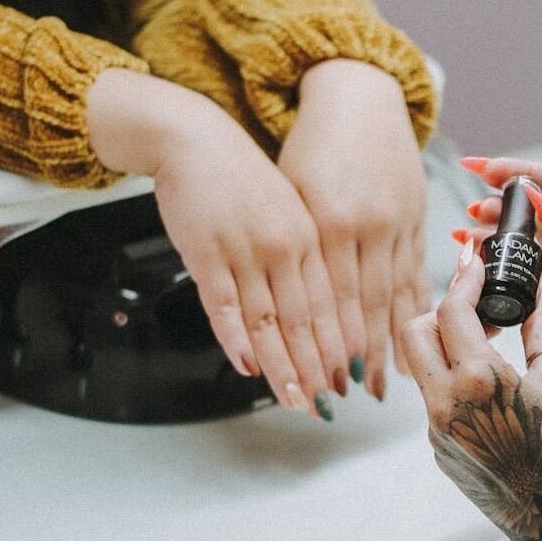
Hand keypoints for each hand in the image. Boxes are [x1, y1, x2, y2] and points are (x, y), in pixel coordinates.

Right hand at [87, 69, 346, 418]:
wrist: (193, 138)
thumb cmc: (240, 179)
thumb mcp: (285, 212)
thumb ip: (298, 257)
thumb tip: (308, 310)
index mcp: (311, 236)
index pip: (330, 303)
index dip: (338, 345)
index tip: (348, 377)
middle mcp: (285, 246)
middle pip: (305, 319)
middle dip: (316, 367)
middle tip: (325, 403)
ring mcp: (246, 250)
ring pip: (268, 320)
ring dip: (281, 365)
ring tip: (293, 399)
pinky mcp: (207, 253)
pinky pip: (225, 304)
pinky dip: (235, 338)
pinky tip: (247, 366)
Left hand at [278, 59, 430, 400]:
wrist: (357, 95)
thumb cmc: (311, 144)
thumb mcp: (290, 190)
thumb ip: (290, 245)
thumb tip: (276, 306)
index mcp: (326, 220)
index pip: (324, 299)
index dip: (323, 345)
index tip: (321, 381)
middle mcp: (365, 227)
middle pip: (361, 307)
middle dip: (356, 357)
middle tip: (353, 398)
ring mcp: (397, 224)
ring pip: (392, 296)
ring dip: (389, 345)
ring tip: (388, 384)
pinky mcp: (416, 220)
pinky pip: (416, 274)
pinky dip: (415, 311)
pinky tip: (417, 338)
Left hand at [404, 248, 541, 540]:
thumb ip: (541, 332)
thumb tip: (539, 296)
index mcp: (478, 381)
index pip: (452, 310)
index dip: (465, 278)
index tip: (476, 263)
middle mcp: (445, 405)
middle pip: (414, 332)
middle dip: (441, 309)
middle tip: (476, 305)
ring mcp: (437, 430)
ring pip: (420, 366)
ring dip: (442, 343)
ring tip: (484, 341)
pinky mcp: (440, 449)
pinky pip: (433, 397)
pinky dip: (450, 376)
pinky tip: (486, 381)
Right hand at [457, 156, 541, 395]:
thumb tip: (533, 207)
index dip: (519, 173)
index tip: (482, 166)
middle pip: (541, 214)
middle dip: (505, 210)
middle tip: (472, 209)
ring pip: (534, 250)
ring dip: (503, 244)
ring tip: (468, 239)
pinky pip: (537, 286)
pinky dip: (513, 279)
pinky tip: (491, 272)